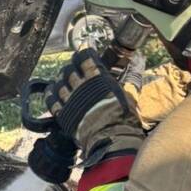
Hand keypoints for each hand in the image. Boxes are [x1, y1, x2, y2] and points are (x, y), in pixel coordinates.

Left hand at [46, 49, 143, 163]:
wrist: (111, 139)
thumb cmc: (123, 117)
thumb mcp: (130, 94)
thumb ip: (132, 77)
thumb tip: (139, 62)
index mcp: (97, 78)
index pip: (84, 57)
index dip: (83, 52)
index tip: (84, 51)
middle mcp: (80, 85)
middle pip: (69, 69)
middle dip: (71, 67)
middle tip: (75, 68)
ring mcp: (70, 99)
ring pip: (59, 83)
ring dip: (62, 80)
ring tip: (65, 80)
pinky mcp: (62, 114)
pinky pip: (51, 100)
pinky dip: (51, 94)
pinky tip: (53, 92)